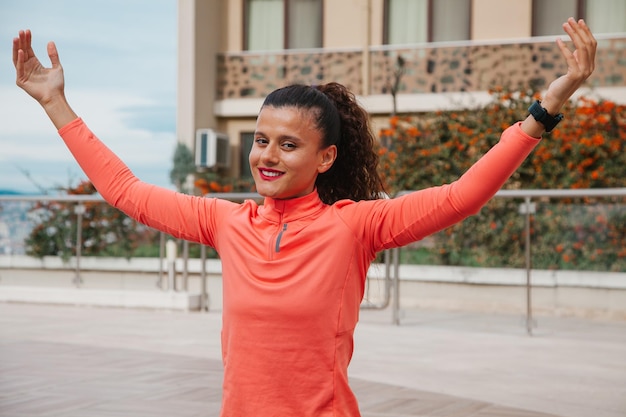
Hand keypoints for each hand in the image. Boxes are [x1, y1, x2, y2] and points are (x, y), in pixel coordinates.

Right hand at [13, 29, 76, 127]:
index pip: (29, 49)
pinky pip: (19, 68)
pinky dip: (20, 59)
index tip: (28, 31)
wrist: (56, 97)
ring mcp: (23, 74)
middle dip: (21, 41)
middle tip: (21, 31)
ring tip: (17, 38)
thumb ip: (53, 55)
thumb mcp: (57, 67)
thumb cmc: (57, 85)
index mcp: (35, 64)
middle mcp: (28, 67)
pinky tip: (21, 51)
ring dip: (17, 48)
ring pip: (18, 58)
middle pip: (23, 51)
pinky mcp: (21, 80)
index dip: (28, 40)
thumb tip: (50, 41)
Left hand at [522, 18, 596, 136]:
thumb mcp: (571, 69)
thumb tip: (577, 49)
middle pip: (588, 43)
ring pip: (581, 48)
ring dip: (572, 35)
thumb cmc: (560, 84)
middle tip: (570, 20)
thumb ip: (576, 59)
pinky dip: (564, 47)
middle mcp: (590, 68)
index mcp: (590, 65)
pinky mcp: (574, 75)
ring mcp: (584, 72)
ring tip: (564, 25)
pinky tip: (558, 40)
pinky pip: (570, 57)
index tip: (579, 22)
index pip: (592, 44)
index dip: (586, 32)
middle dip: (579, 30)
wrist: (555, 99)